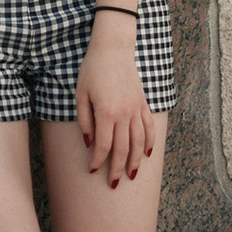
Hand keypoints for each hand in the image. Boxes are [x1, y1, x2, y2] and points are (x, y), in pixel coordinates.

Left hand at [76, 28, 154, 188]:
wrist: (113, 47)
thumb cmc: (93, 68)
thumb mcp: (81, 93)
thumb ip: (84, 120)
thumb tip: (89, 142)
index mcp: (106, 112)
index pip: (103, 146)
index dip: (98, 161)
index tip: (93, 170)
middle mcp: (124, 114)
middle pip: (123, 149)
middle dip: (118, 169)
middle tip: (114, 184)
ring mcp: (136, 108)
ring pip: (139, 142)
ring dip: (136, 161)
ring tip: (132, 175)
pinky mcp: (143, 102)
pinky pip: (149, 127)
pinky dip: (150, 141)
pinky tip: (148, 153)